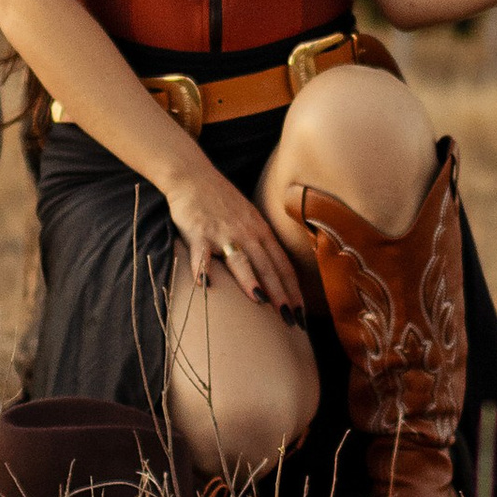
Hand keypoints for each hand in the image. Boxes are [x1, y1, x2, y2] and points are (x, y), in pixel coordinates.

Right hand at [168, 157, 306, 315]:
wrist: (194, 176)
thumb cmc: (223, 202)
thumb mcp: (251, 220)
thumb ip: (262, 245)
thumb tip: (276, 276)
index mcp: (262, 232)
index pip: (283, 266)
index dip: (294, 290)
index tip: (302, 314)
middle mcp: (247, 234)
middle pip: (268, 267)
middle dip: (280, 294)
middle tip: (290, 319)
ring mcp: (223, 233)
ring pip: (240, 260)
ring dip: (251, 280)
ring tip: (259, 301)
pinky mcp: (198, 232)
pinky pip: (200, 254)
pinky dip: (202, 269)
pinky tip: (205, 287)